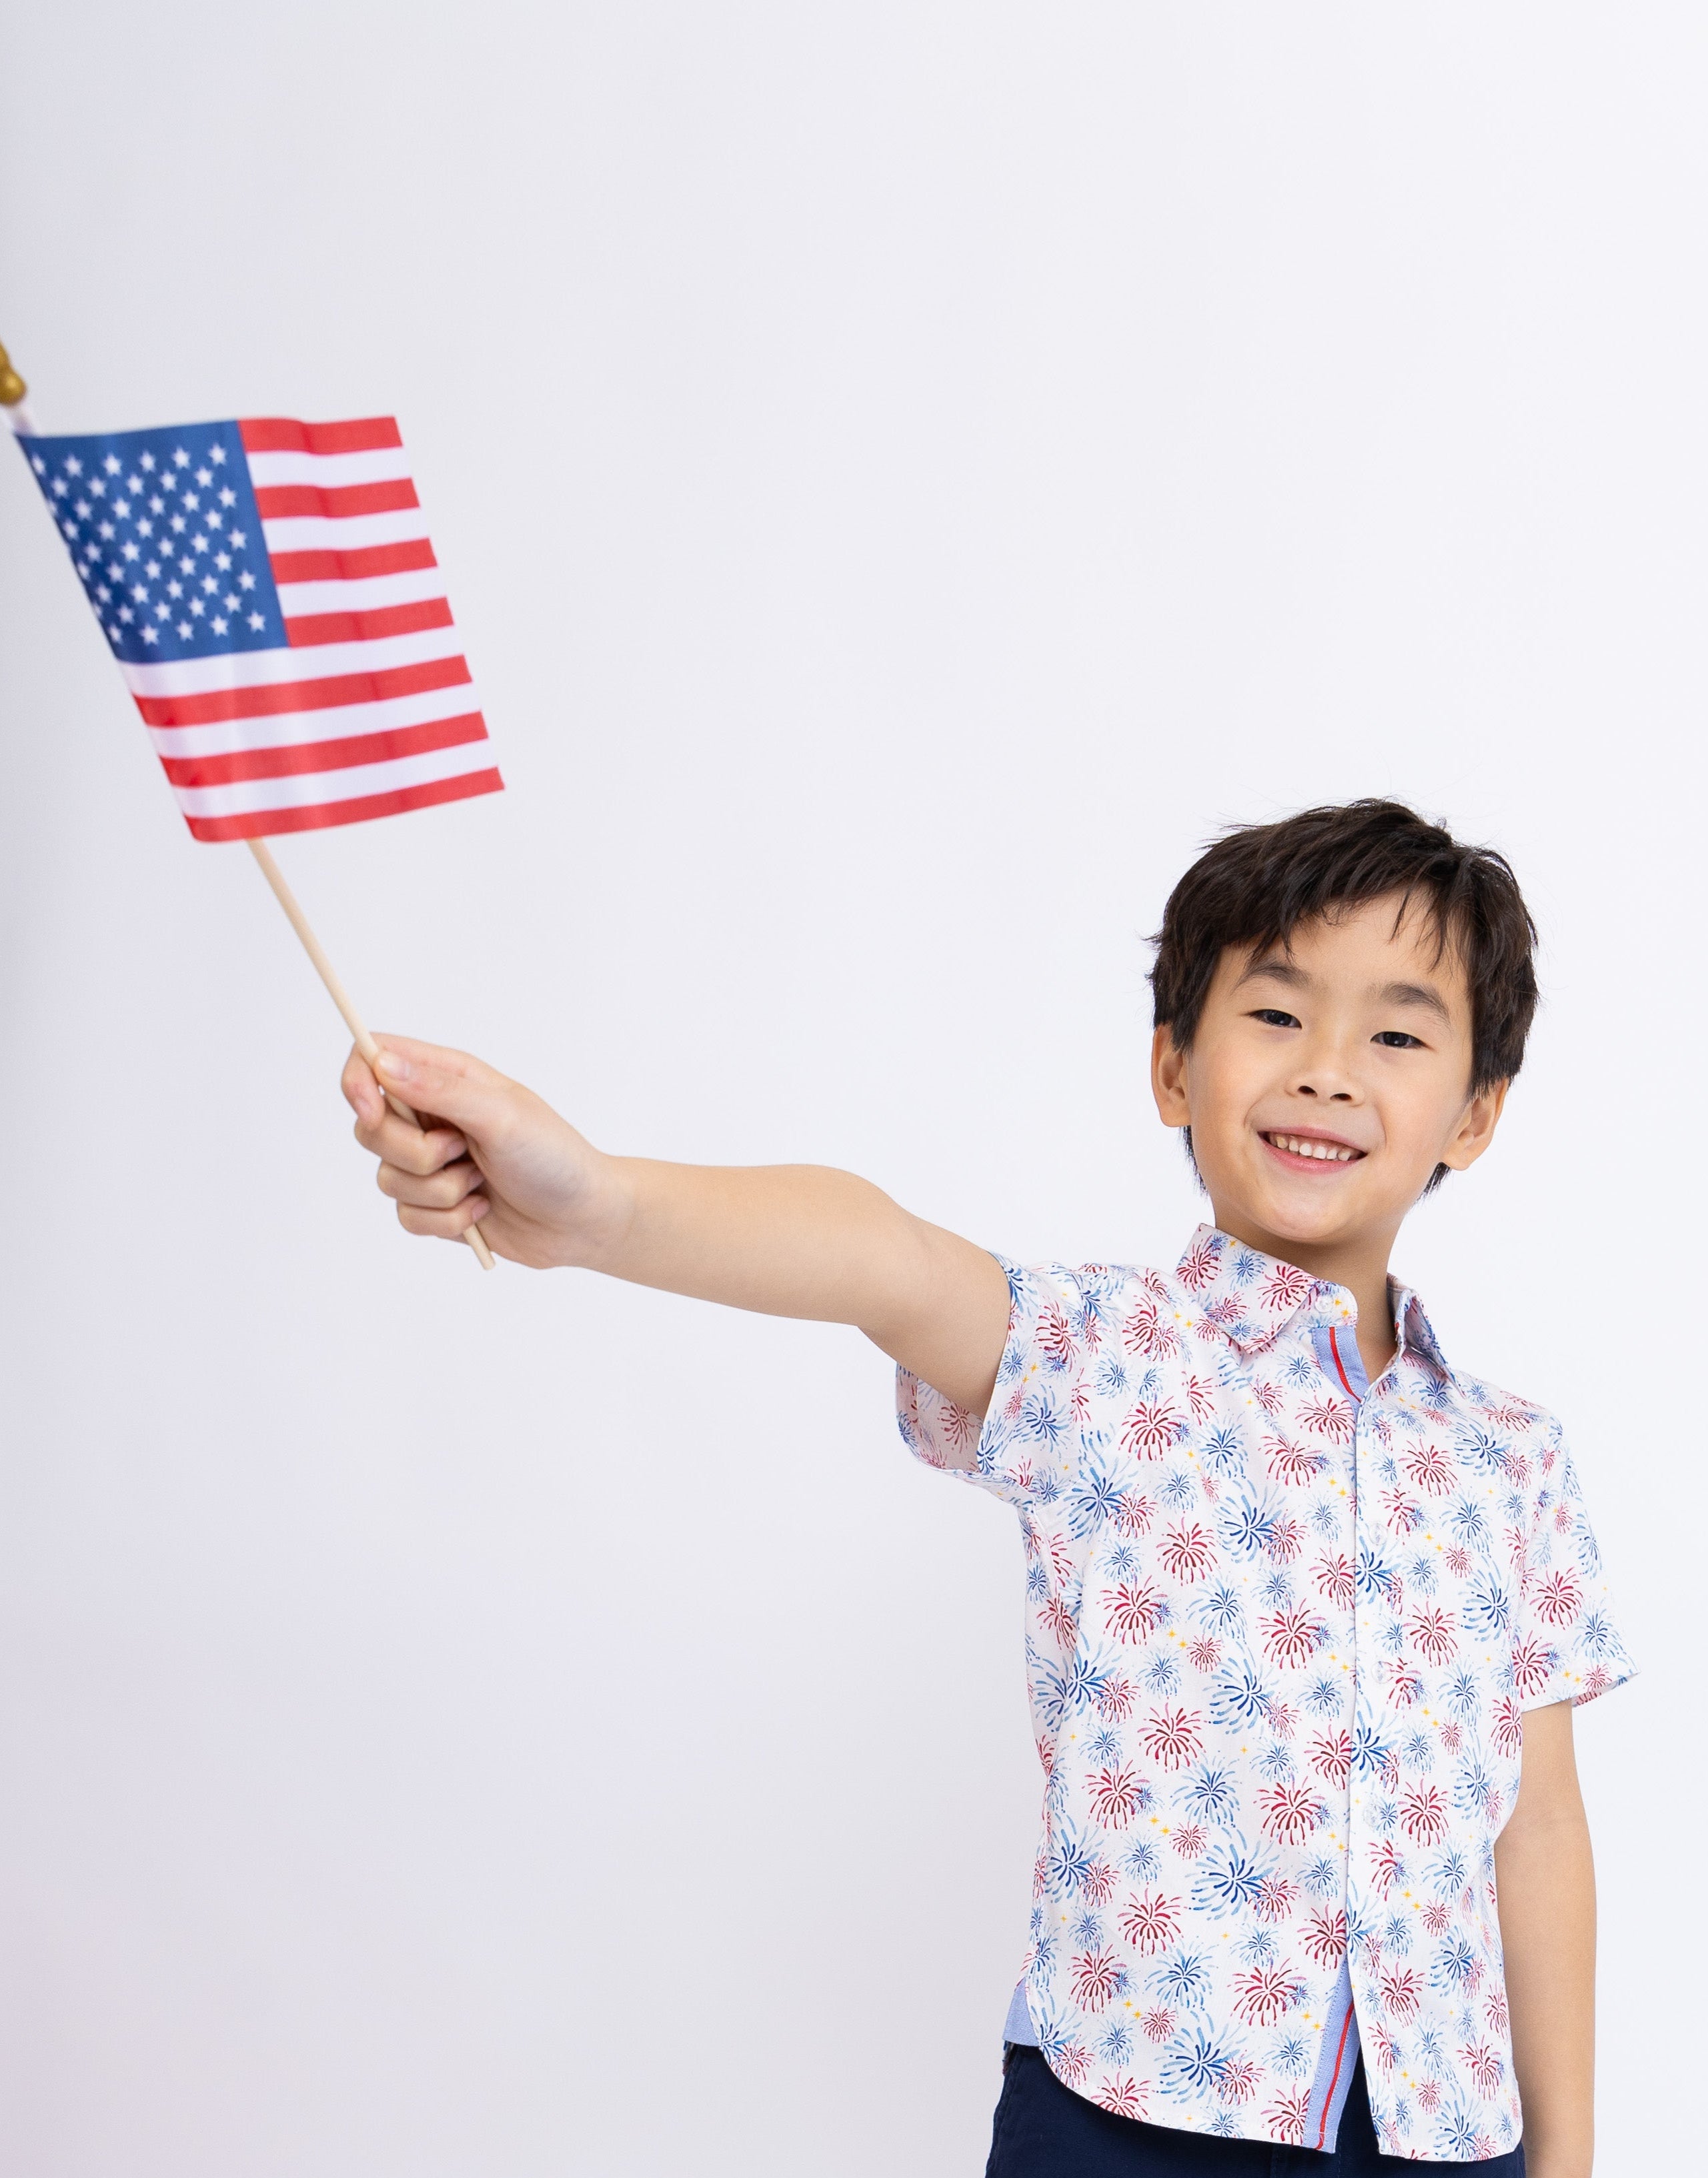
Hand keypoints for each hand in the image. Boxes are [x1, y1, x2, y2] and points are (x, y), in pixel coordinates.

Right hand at [340, 1036, 624, 1268]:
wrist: (583, 1219)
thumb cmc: (555, 1157)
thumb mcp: (503, 1115)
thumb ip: (441, 1090)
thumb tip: (382, 1062)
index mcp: (447, 1079)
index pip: (374, 1059)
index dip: (358, 1082)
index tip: (372, 1111)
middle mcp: (433, 1117)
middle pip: (370, 1128)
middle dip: (412, 1153)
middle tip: (461, 1152)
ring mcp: (431, 1163)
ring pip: (387, 1178)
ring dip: (439, 1190)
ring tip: (481, 1182)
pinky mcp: (434, 1205)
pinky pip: (406, 1216)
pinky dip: (447, 1220)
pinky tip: (482, 1210)